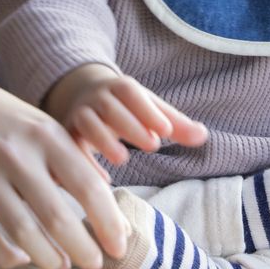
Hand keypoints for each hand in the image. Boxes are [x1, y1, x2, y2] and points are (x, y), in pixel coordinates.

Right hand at [0, 0, 126, 268]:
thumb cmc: (1, 119)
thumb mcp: (42, 126)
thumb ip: (72, 161)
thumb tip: (108, 201)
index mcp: (45, 135)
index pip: (87, 187)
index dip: (107, 222)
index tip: (119, 246)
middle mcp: (15, 155)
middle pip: (57, 217)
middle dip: (83, 249)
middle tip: (96, 265)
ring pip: (22, 233)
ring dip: (48, 259)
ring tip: (62, 265)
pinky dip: (7, 257)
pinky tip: (21, 258)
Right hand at [45, 62, 208, 167]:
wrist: (81, 96)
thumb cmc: (125, 107)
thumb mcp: (148, 109)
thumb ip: (175, 123)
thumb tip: (204, 136)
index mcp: (119, 88)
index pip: (131, 92)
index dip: (147, 110)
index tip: (166, 131)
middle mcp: (96, 98)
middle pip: (110, 107)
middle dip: (131, 125)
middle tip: (153, 146)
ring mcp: (79, 115)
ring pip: (87, 123)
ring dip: (104, 141)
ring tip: (123, 160)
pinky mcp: (66, 134)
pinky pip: (70, 146)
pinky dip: (84, 162)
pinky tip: (102, 180)